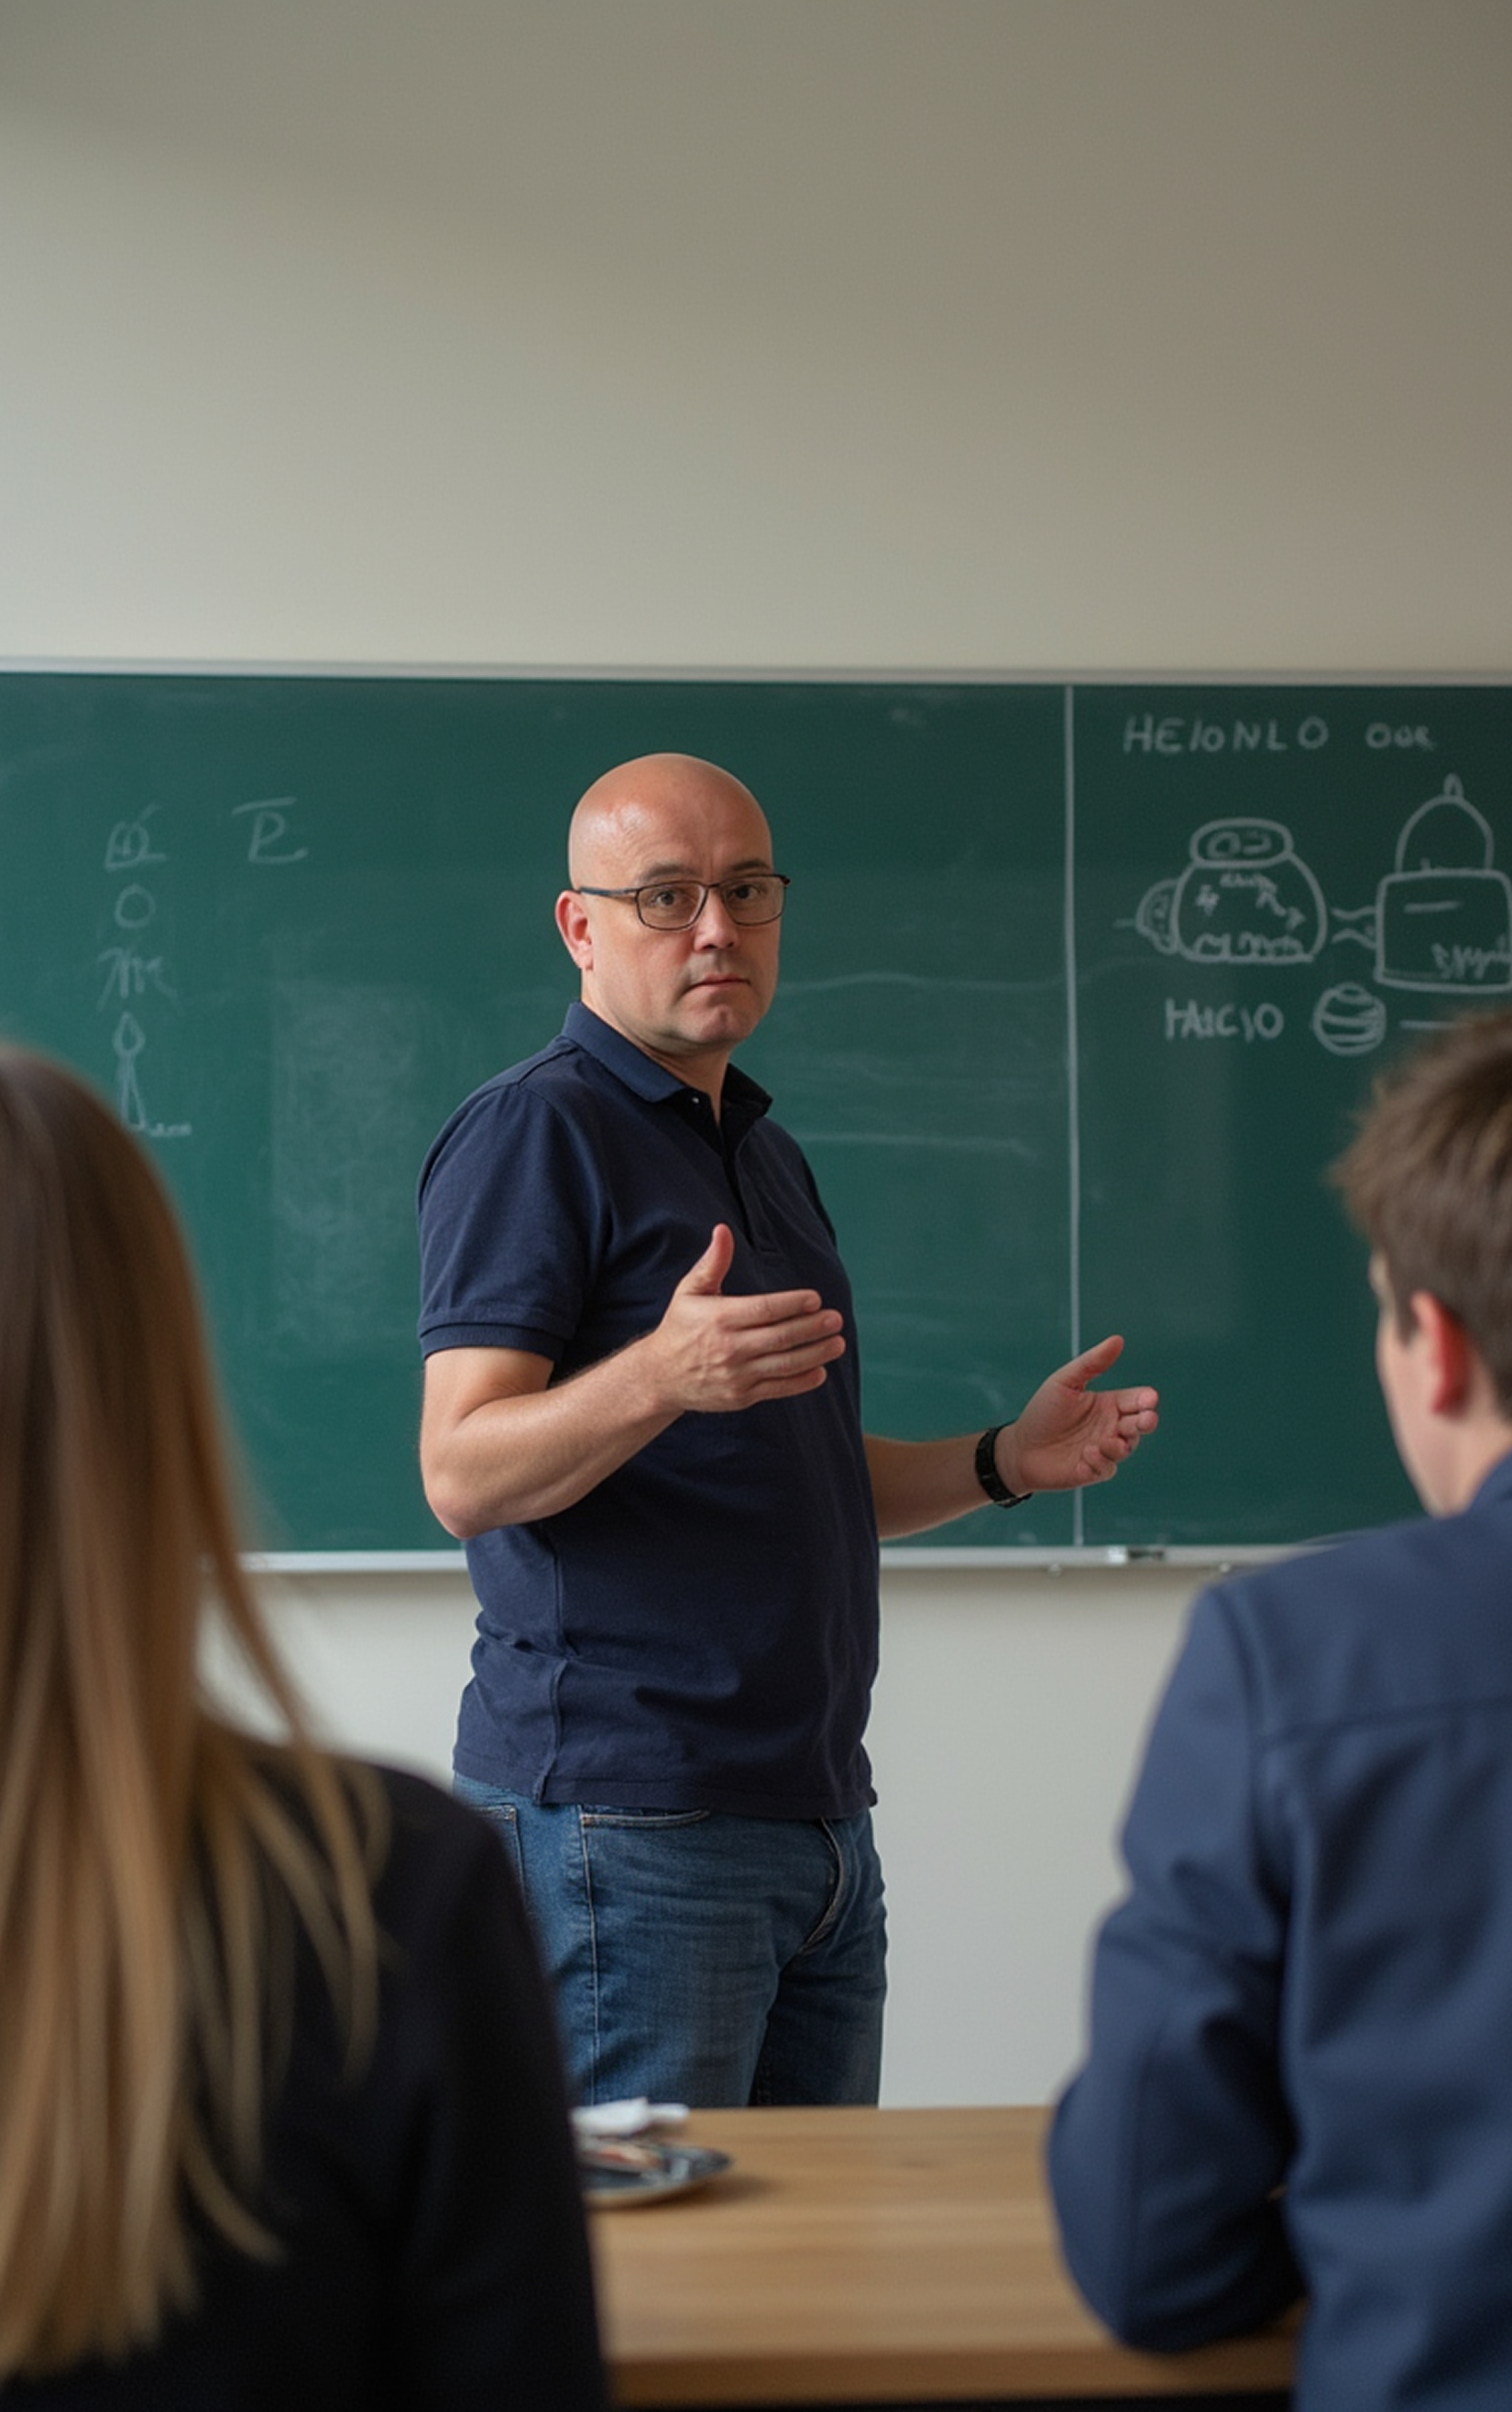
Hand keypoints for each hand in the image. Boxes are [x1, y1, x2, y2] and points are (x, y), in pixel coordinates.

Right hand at [641, 1224, 846, 1413]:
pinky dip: (801, 1381)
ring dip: (815, 1354)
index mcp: (720, 1318)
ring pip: (784, 1364)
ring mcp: (736, 1375)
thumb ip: (712, 1263)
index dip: (793, 1304)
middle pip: (780, 1337)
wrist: (659, 1377)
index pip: (764, 1309)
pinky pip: (777, 1389)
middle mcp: (729, 1348)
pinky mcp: (740, 1397)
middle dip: (812, 1328)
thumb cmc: (679, 1327)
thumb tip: (723, 1230)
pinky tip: (820, 1371)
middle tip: (836, 1319)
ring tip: (838, 1343)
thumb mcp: (689, 1291)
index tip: (815, 1299)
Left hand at [997, 1336, 1158, 1493]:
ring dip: (1120, 1445)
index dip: (1146, 1400)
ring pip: (1126, 1448)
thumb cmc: (1042, 1412)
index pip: (1137, 1400)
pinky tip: (1087, 1454)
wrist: (1019, 1447)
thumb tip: (1117, 1340)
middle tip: (1145, 1419)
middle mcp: (1111, 1427)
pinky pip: (1107, 1469)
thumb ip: (1091, 1363)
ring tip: (1107, 1442)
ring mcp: (1104, 1450)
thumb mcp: (1064, 1382)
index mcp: (1109, 1404)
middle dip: (1146, 1422)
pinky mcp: (1093, 1471)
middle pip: (1139, 1425)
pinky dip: (1100, 1462)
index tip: (1150, 1399)